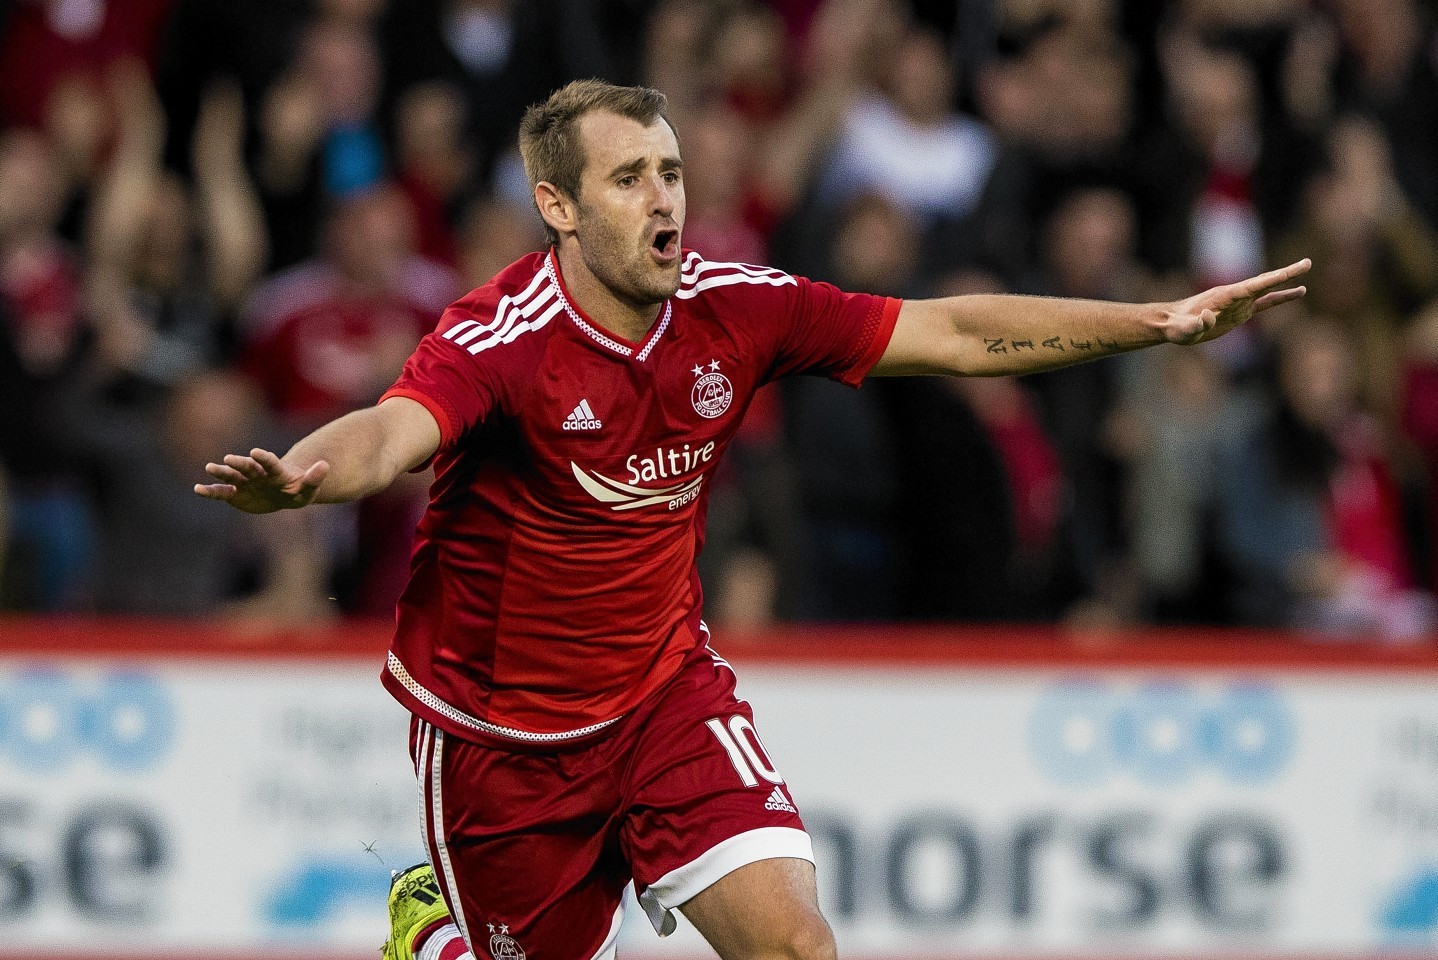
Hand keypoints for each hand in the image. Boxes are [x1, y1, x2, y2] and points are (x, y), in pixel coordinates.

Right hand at [194, 448, 329, 512]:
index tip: (257, 452)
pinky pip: (220, 493)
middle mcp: (257, 473)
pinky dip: (210, 491)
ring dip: (221, 472)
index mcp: (276, 471)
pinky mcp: (235, 494)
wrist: (284, 494)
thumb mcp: (309, 487)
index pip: (270, 462)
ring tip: (210, 467)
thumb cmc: (298, 489)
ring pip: (231, 476)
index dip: (264, 458)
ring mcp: (244, 482)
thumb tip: (326, 465)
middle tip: (229, 459)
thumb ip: (315, 477)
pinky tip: (198, 489)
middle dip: (239, 463)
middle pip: (248, 467)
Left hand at [1159, 259, 1310, 344]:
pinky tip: (1296, 292)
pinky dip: (1281, 297)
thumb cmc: (1176, 327)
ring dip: (1287, 282)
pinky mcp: (1240, 312)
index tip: (1289, 272)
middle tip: (1308, 263)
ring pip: (1268, 289)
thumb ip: (1196, 325)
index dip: (1271, 279)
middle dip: (1286, 273)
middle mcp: (1234, 295)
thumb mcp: (1183, 330)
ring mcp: (1239, 302)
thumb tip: (1208, 317)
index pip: (1252, 286)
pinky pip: (1265, 303)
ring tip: (1307, 274)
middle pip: (1264, 282)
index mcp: (1223, 296)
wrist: (1172, 324)